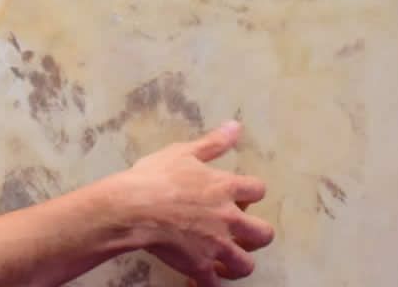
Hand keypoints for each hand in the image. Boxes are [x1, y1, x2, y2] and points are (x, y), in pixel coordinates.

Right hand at [112, 121, 273, 286]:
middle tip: (241, 234)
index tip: (241, 196)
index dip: (252, 193)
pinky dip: (208, 283)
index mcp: (226, 188)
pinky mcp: (199, 266)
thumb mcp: (183, 152)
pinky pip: (212, 284)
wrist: (134, 209)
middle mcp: (228, 218)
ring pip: (245, 264)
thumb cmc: (155, 177)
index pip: (258, 190)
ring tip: (226, 262)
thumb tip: (236, 127)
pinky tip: (198, 280)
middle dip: (257, 235)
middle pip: (264, 234)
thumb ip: (213, 143)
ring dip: (238, 264)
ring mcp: (216, 246)